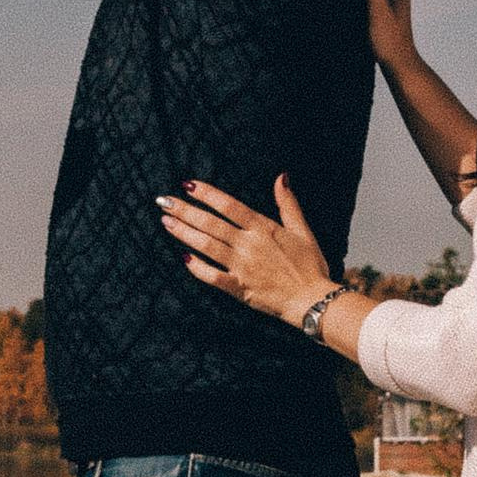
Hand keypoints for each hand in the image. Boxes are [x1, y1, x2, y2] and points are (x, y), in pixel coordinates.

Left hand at [157, 176, 336, 327]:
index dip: (207, 194)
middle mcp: (249, 244)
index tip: (187, 185)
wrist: (312, 299)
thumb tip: (281, 177)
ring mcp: (242, 266)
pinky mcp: (239, 288)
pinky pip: (213, 277)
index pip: (229, 205)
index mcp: (263, 228)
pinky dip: (197, 269)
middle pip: (211, 224)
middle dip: (185, 211)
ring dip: (184, 233)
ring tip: (166, 222)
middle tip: (163, 201)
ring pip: (207, 246)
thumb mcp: (302, 230)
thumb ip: (288, 204)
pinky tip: (184, 259)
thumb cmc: (310, 264)